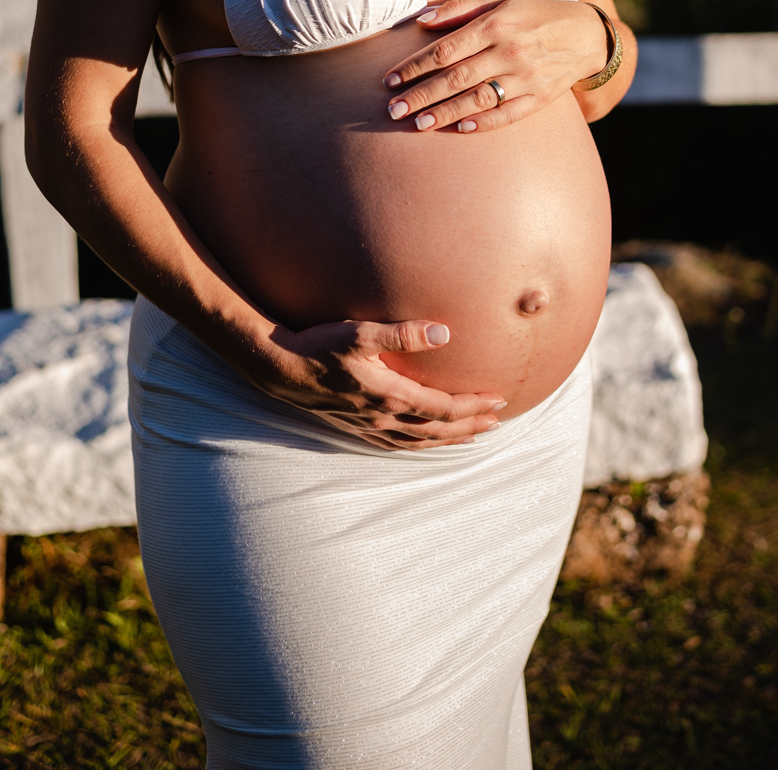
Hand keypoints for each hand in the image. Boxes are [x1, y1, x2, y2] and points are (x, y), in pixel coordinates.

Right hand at [248, 317, 505, 449]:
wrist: (279, 368)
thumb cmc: (318, 345)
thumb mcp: (360, 332)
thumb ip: (403, 333)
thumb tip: (444, 332)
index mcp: (390, 395)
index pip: (442, 407)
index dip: (473, 406)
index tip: (498, 400)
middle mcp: (382, 416)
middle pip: (436, 429)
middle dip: (468, 426)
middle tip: (496, 423)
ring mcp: (367, 425)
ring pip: (417, 440)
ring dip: (447, 439)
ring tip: (469, 436)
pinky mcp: (354, 425)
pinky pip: (395, 443)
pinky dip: (417, 445)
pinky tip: (421, 441)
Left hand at [382, 0, 608, 133]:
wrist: (585, 35)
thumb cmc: (532, 14)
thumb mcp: (498, 0)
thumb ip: (458, 9)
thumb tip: (420, 21)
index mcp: (495, 25)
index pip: (446, 49)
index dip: (415, 66)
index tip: (390, 80)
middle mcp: (509, 51)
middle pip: (456, 78)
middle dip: (422, 95)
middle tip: (393, 110)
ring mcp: (526, 77)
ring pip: (478, 99)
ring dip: (445, 113)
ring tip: (417, 124)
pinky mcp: (540, 98)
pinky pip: (508, 114)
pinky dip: (484, 122)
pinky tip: (460, 129)